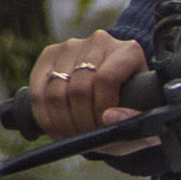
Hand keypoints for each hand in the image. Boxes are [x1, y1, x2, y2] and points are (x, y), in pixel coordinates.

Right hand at [27, 32, 145, 136]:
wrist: (116, 90)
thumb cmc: (132, 105)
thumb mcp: (143, 117)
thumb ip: (135, 120)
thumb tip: (109, 117)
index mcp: (128, 52)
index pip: (106, 79)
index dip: (101, 108)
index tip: (102, 127)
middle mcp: (99, 41)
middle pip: (79, 88)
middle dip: (81, 121)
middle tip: (86, 138)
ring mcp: (71, 46)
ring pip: (56, 91)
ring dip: (62, 122)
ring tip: (73, 136)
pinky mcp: (49, 54)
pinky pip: (37, 91)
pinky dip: (44, 117)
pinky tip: (56, 130)